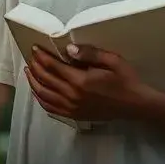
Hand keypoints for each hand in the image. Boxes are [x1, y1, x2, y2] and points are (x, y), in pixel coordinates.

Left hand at [25, 44, 148, 121]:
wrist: (135, 104)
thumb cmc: (125, 80)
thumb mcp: (112, 60)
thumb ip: (90, 53)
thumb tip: (69, 48)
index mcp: (81, 81)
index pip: (53, 66)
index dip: (41, 56)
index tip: (34, 48)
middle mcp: (72, 96)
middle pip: (45, 79)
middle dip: (35, 66)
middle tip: (30, 57)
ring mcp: (72, 108)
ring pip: (44, 95)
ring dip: (33, 82)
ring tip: (29, 71)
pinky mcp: (74, 115)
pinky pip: (50, 108)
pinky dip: (40, 99)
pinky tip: (37, 91)